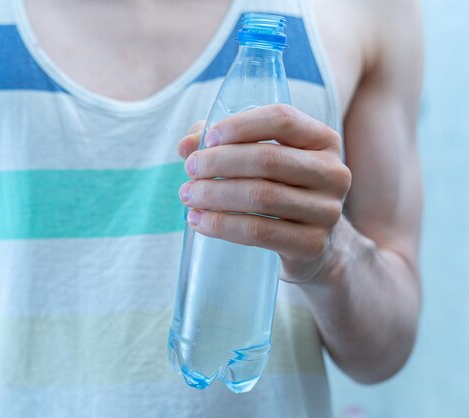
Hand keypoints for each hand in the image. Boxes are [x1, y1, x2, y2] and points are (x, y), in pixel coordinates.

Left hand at [178, 104, 351, 282]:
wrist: (311, 244)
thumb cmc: (278, 190)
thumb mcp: (258, 161)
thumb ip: (222, 144)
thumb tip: (186, 145)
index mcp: (322, 140)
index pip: (282, 120)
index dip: (240, 125)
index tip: (207, 139)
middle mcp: (333, 172)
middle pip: (268, 159)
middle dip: (219, 162)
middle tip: (189, 169)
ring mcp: (327, 211)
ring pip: (261, 196)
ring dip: (214, 195)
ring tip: (188, 196)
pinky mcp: (312, 244)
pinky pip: (259, 231)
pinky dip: (222, 225)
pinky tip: (199, 221)